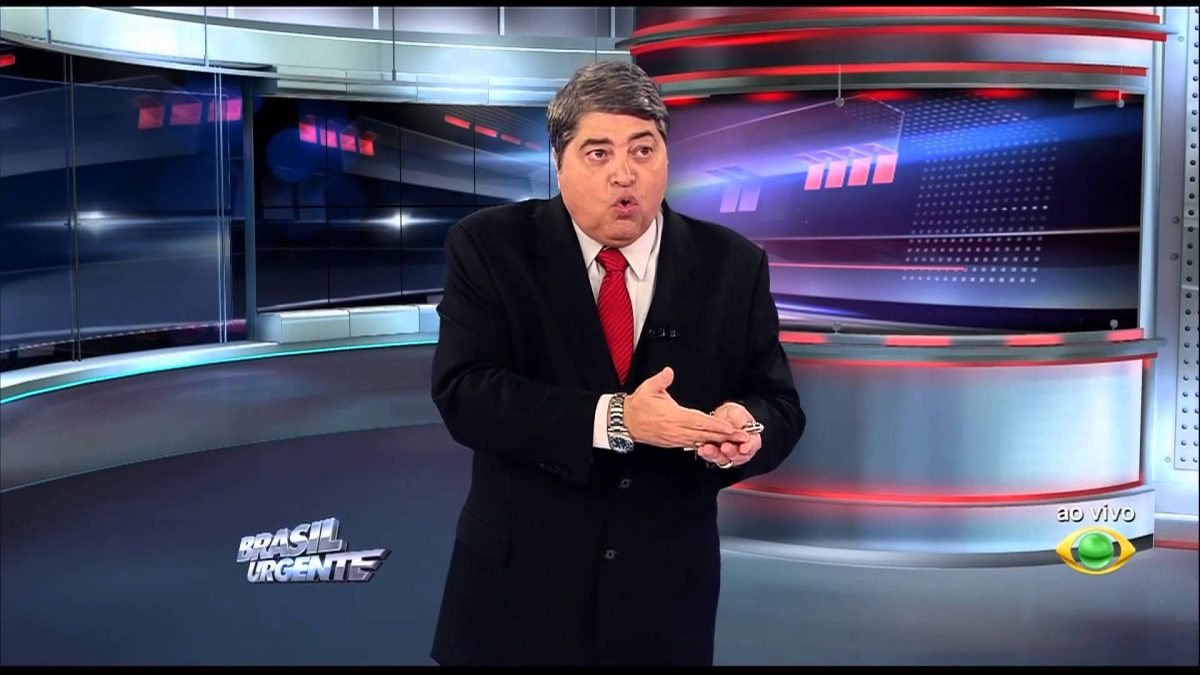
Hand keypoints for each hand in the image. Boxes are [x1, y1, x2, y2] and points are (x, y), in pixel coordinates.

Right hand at [625, 367, 749, 448]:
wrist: (626, 422)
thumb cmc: (638, 405)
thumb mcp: (648, 388)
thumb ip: (661, 380)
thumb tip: (669, 372)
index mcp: (673, 416)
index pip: (699, 421)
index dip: (715, 425)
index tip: (730, 427)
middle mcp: (676, 429)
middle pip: (705, 434)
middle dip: (725, 436)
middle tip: (743, 437)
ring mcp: (676, 438)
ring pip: (701, 441)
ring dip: (719, 442)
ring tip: (735, 441)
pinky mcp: (673, 442)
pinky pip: (693, 444)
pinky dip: (706, 444)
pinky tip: (717, 444)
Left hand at [695, 402, 761, 468]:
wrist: (718, 417)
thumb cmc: (731, 414)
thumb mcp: (736, 411)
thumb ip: (739, 419)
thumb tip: (739, 425)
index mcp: (751, 438)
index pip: (753, 445)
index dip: (749, 447)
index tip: (744, 448)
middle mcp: (741, 449)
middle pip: (739, 456)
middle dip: (732, 452)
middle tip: (725, 447)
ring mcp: (728, 454)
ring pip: (724, 459)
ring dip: (716, 455)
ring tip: (708, 448)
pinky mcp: (716, 455)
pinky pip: (712, 457)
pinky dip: (706, 454)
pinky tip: (702, 449)